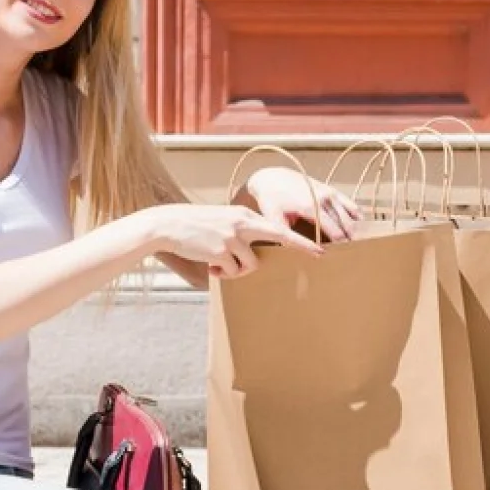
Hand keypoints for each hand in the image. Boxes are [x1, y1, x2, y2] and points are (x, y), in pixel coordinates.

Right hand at [142, 203, 323, 278]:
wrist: (168, 224)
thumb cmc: (196, 226)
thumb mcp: (223, 222)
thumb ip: (241, 234)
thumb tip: (255, 258)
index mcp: (244, 214)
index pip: (277, 227)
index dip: (299, 239)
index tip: (319, 248)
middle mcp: (242, 224)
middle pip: (279, 237)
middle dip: (301, 246)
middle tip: (320, 256)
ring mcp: (232, 238)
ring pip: (250, 265)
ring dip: (237, 270)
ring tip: (219, 264)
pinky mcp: (220, 252)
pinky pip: (231, 272)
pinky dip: (222, 274)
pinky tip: (209, 265)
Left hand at [238, 166, 361, 242]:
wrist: (271, 177)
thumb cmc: (271, 201)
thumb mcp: (276, 222)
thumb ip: (293, 239)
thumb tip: (312, 253)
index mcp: (311, 207)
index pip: (334, 231)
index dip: (339, 244)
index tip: (342, 254)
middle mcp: (323, 198)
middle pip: (344, 222)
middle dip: (349, 237)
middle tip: (353, 251)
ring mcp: (328, 192)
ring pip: (348, 212)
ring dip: (353, 226)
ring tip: (357, 239)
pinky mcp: (328, 188)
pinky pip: (347, 201)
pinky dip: (354, 211)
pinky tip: (358, 220)